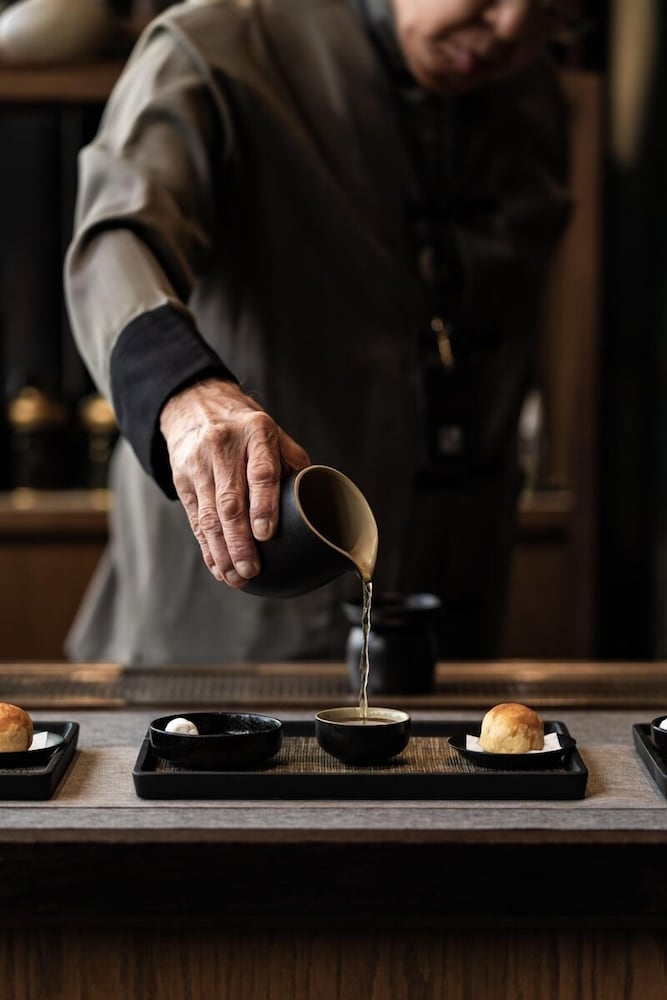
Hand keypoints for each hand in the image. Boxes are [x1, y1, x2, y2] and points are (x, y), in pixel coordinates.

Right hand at [159, 378, 309, 586]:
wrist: (195, 404)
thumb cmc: (245, 425)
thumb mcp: (273, 432)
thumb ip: (293, 463)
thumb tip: (315, 499)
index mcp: (256, 434)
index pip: (260, 473)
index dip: (264, 506)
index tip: (266, 534)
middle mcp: (224, 448)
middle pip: (230, 502)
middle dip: (240, 542)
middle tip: (252, 570)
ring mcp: (199, 465)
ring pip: (209, 516)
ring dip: (223, 551)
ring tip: (236, 577)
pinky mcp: (183, 480)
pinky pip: (195, 519)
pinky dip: (207, 546)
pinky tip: (218, 566)